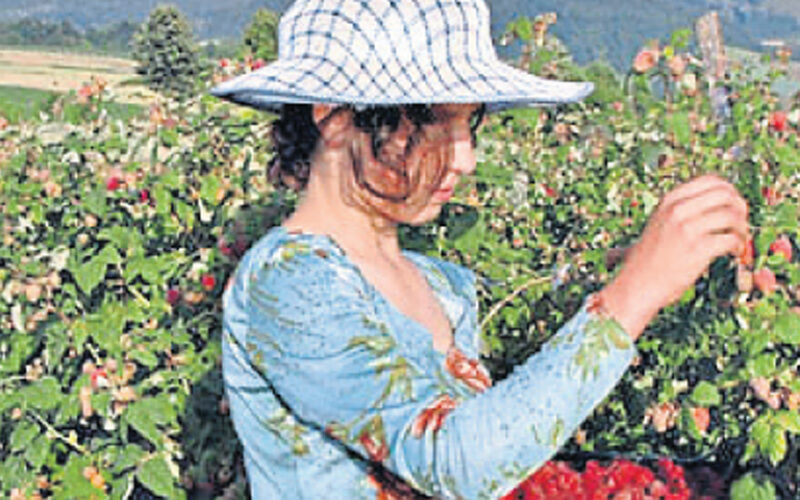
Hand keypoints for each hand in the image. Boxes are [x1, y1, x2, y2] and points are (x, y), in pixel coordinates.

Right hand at [600, 175, 749, 339]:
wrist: (636, 285)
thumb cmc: (649, 260)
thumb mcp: (658, 224)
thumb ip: (681, 211)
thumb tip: (718, 205)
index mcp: (669, 201)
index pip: (711, 181)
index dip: (730, 191)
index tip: (734, 205)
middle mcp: (677, 210)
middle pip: (726, 194)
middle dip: (740, 208)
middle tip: (740, 223)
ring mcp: (687, 229)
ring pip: (731, 215)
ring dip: (742, 228)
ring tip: (738, 240)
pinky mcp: (697, 249)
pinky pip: (731, 239)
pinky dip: (738, 246)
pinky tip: (734, 253)